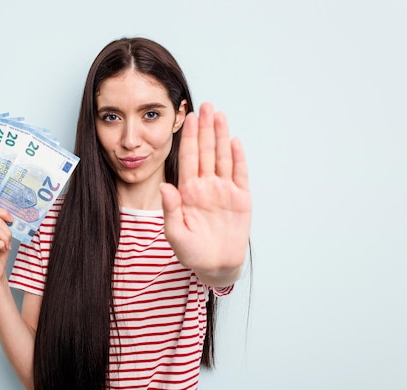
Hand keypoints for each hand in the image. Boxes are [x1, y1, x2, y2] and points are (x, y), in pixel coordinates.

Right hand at [0, 207, 13, 285]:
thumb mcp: (3, 235)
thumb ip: (3, 225)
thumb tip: (10, 218)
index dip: (4, 214)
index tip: (12, 220)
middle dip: (7, 232)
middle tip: (8, 242)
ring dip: (5, 239)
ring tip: (4, 246)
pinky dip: (1, 245)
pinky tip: (0, 249)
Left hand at [160, 103, 251, 284]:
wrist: (215, 266)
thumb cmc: (192, 252)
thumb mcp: (175, 233)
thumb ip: (171, 209)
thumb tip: (166, 186)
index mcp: (188, 192)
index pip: (188, 159)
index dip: (190, 138)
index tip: (189, 119)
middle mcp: (206, 186)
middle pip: (206, 152)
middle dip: (205, 129)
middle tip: (205, 106)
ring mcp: (224, 191)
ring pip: (223, 158)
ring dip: (221, 136)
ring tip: (219, 115)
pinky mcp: (241, 199)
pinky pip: (239, 174)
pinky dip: (238, 158)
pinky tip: (234, 141)